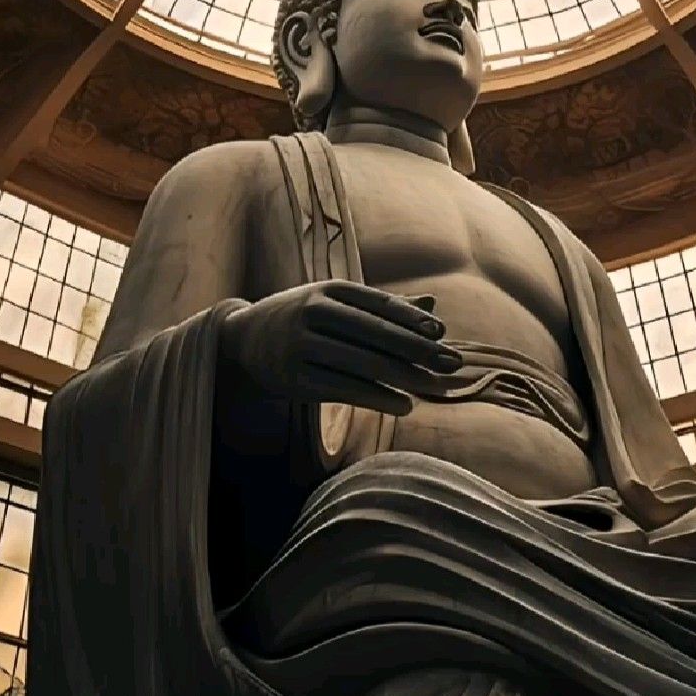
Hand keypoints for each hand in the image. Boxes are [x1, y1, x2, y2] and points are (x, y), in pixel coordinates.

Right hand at [217, 280, 460, 417]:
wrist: (244, 341)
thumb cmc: (304, 319)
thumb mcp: (337, 304)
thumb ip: (383, 307)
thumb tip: (433, 306)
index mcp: (328, 290)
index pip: (378, 304)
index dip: (412, 319)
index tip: (442, 333)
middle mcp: (313, 313)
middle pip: (375, 334)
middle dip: (417, 350)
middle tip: (451, 364)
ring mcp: (301, 346)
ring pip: (362, 364)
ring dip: (404, 378)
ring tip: (434, 388)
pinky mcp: (294, 378)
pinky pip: (344, 389)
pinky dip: (378, 398)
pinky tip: (404, 405)